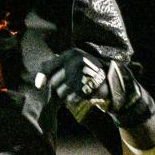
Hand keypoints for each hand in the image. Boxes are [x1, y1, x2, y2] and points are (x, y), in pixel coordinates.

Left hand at [35, 48, 154, 126]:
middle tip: (71, 88)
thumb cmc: (89, 76)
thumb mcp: (74, 67)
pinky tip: (81, 98)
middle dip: (59, 88)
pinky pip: (71, 98)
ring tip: (77, 92)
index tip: (39, 85)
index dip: (42, 76)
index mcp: (71, 54)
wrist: (116, 83)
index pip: (48, 66)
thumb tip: (38, 81)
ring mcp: (82, 73)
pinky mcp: (88, 86)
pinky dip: (73, 101)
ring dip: (66, 96)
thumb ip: (57, 69)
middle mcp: (76, 61)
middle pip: (54, 81)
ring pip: (61, 91)